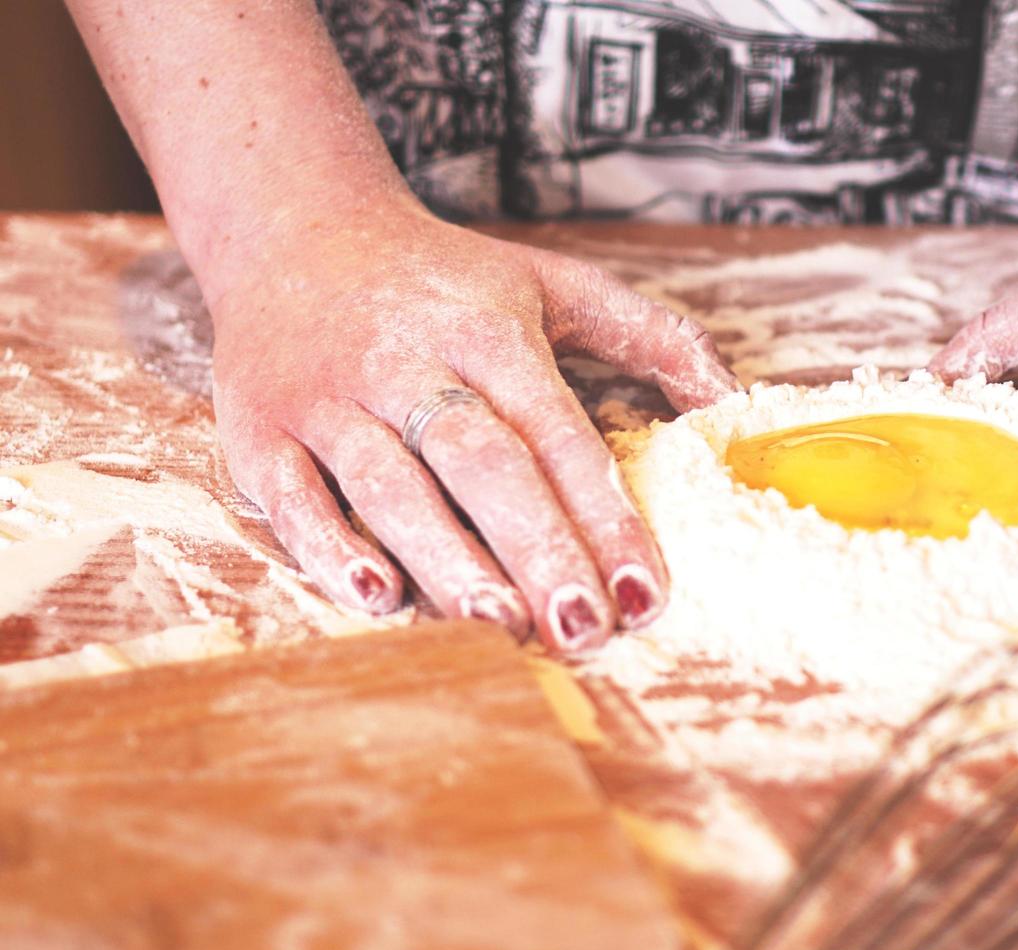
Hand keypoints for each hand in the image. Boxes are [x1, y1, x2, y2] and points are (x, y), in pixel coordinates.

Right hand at [209, 198, 738, 653]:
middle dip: (535, 546)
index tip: (644, 590)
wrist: (295, 230)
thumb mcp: (556, 285)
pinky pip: (291, 494)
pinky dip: (329, 547)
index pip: (556, 432)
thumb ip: (651, 337)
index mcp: (488, 330)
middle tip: (582, 625)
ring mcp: (327, 396)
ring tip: (499, 624)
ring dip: (446, 558)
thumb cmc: (447, 281)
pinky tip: (378, 598)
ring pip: (389, 484)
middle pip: (479, 461)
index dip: (603, 514)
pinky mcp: (258, 425)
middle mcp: (407, 361)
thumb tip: (733, 404)